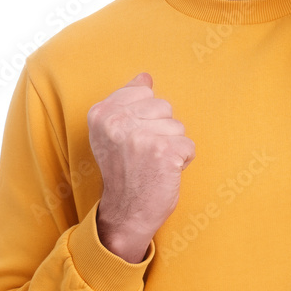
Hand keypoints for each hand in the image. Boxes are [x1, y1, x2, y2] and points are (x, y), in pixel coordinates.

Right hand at [87, 72, 194, 259]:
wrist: (125, 213)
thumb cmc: (124, 170)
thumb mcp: (113, 132)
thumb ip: (127, 101)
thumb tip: (144, 76)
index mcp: (101, 113)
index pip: (144, 93)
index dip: (146, 118)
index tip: (131, 140)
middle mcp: (117, 122)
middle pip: (164, 107)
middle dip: (161, 130)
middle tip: (143, 155)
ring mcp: (140, 137)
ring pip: (178, 126)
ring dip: (172, 146)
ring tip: (152, 164)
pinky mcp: (163, 152)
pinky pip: (188, 146)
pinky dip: (182, 161)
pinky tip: (164, 173)